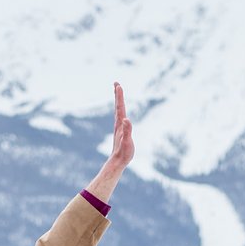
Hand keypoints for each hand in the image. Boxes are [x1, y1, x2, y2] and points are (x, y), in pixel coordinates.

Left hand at [91, 83, 135, 197]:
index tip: (118, 85)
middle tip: (116, 83)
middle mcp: (118, 124)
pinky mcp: (120, 131)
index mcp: (120, 124)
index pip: (120, 107)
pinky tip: (121, 110)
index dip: (119, 96)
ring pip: (118, 111)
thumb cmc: (124, 153)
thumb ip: (127, 131)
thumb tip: (126, 119)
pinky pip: (120, 116)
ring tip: (118, 92)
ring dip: (119, 101)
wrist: (117, 162)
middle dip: (118, 95)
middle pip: (118, 106)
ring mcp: (119, 127)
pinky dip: (121, 109)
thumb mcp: (127, 142)